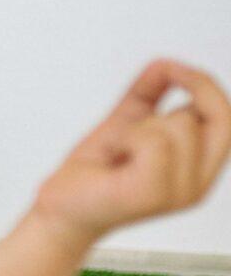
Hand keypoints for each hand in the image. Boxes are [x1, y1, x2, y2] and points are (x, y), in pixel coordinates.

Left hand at [33, 60, 229, 241]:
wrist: (61, 211)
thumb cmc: (92, 175)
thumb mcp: (126, 122)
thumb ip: (148, 92)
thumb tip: (165, 64)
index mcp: (199, 169)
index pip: (228, 118)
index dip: (207, 85)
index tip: (177, 70)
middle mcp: (198, 184)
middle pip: (221, 116)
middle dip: (192, 92)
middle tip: (157, 91)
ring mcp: (180, 192)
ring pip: (182, 123)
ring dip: (144, 124)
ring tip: (124, 147)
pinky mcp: (154, 193)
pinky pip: (156, 140)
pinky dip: (131, 135)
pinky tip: (119, 154)